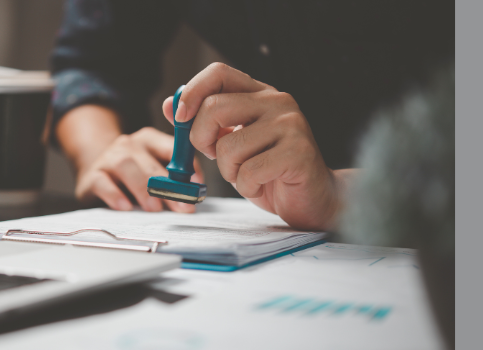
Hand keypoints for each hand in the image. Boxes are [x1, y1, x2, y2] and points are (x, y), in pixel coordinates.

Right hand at [56, 104, 202, 212]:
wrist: (94, 171)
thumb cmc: (133, 175)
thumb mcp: (154, 171)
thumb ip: (174, 178)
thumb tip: (194, 193)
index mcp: (149, 140)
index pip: (172, 148)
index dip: (187, 168)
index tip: (197, 187)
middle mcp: (128, 145)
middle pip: (150, 162)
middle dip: (168, 186)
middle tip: (180, 206)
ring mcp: (108, 158)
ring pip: (126, 166)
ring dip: (143, 188)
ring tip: (155, 209)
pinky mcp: (92, 176)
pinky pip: (102, 182)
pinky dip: (114, 194)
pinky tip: (125, 207)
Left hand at [163, 63, 348, 229]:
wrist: (313, 199)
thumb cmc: (270, 171)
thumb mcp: (231, 143)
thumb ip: (205, 123)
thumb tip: (170, 105)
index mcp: (260, 93)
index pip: (219, 73)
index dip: (192, 92)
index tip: (180, 117)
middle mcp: (278, 102)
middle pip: (215, 107)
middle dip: (202, 140)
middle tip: (216, 156)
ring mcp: (291, 125)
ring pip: (229, 146)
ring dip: (229, 171)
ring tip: (248, 174)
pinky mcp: (298, 153)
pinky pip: (249, 171)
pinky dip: (247, 186)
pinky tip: (262, 185)